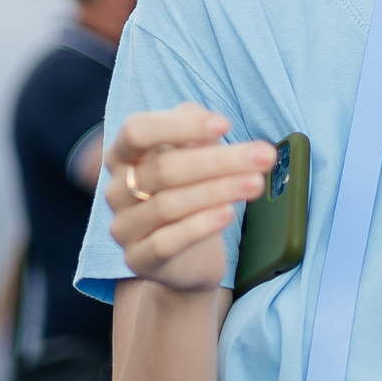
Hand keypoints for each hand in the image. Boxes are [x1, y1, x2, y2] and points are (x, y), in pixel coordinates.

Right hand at [100, 104, 276, 292]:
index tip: (225, 124)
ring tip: (256, 183)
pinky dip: (201, 225)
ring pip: (169, 204)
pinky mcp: (139, 259)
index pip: (137, 130)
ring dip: (218, 190)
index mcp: (123, 155)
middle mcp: (117, 190)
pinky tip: (228, 214)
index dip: (179, 125)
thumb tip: (211, 122)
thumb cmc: (190, 193)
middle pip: (164, 168)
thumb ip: (196, 133)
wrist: (187, 256)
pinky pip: (167, 241)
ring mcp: (124, 227)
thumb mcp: (193, 155)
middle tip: (264, 156)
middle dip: (219, 160)